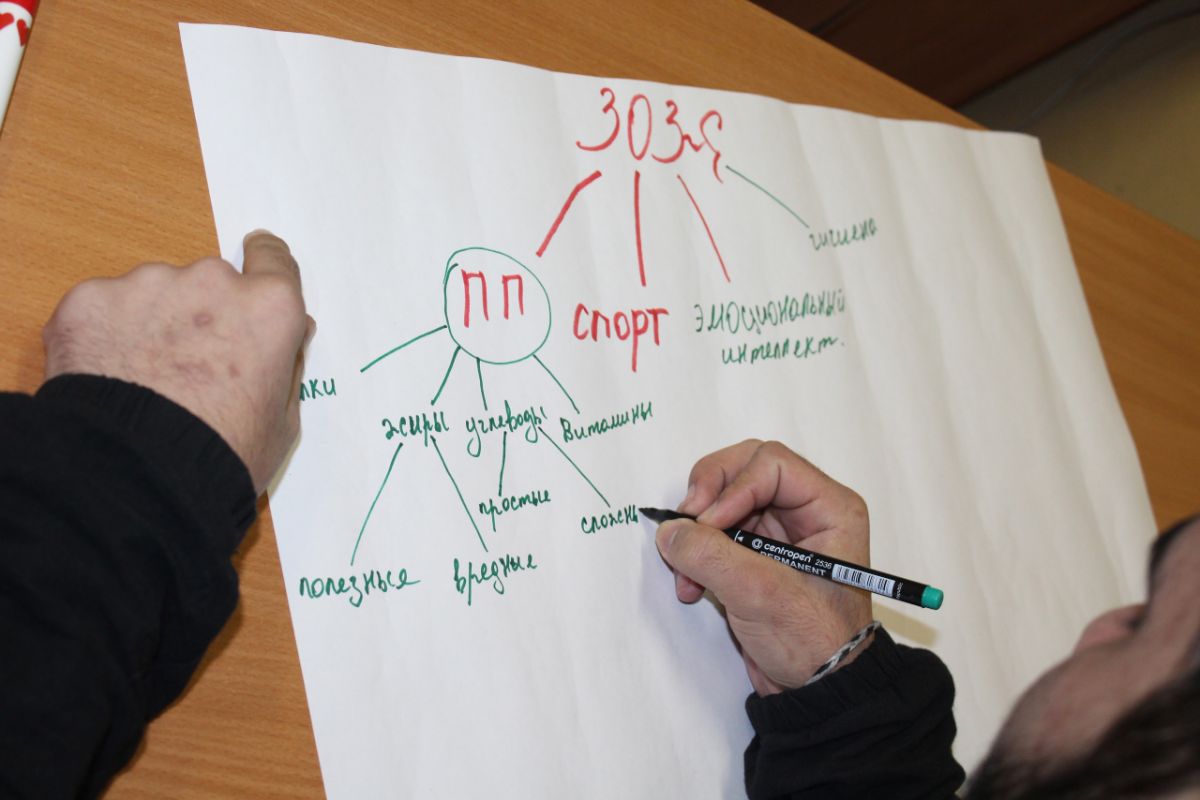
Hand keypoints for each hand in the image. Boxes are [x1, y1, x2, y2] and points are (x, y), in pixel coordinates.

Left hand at [42, 231, 312, 492]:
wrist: (136, 479)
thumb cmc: (221, 455)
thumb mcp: (283, 420)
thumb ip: (287, 364)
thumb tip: (288, 335)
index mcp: (268, 309)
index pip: (273, 259)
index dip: (264, 266)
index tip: (254, 268)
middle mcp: (211, 282)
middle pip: (211, 282)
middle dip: (202, 313)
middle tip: (190, 368)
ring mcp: (147, 286)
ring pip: (154, 293)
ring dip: (152, 324)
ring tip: (143, 382)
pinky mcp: (90, 300)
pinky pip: (104, 309)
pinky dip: (104, 336)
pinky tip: (106, 379)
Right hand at [655, 440, 872, 694]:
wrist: (815, 693)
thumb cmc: (813, 642)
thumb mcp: (761, 594)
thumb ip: (711, 556)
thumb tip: (670, 531)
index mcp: (828, 507)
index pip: (769, 464)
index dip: (732, 486)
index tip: (707, 524)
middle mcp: (804, 511)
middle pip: (741, 471)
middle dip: (707, 498)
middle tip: (685, 525)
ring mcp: (776, 533)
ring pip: (721, 502)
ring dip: (696, 532)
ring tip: (684, 571)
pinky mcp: (752, 556)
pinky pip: (713, 533)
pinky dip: (695, 553)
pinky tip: (689, 585)